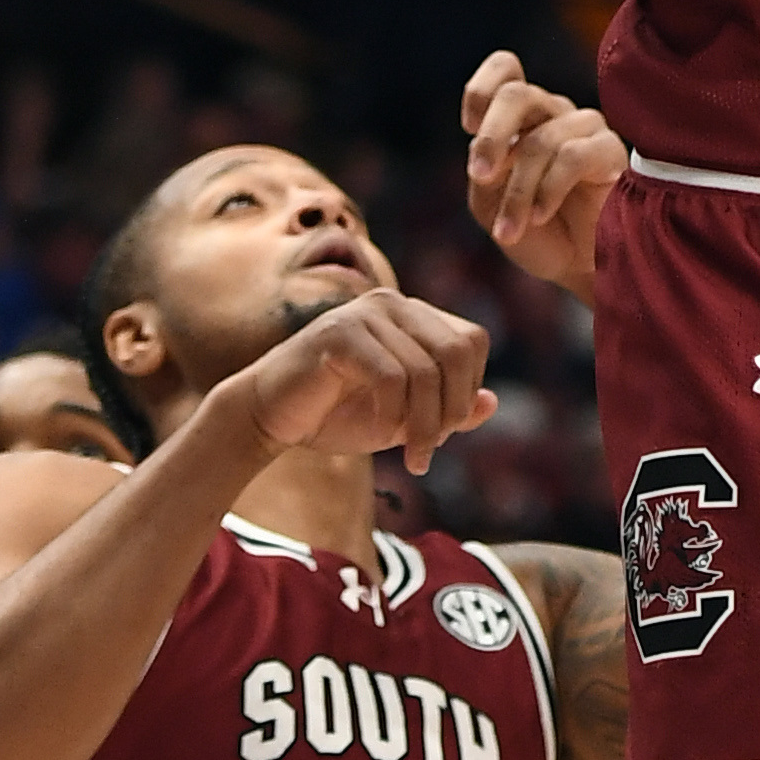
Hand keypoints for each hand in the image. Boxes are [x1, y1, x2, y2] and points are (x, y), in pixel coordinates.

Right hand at [238, 291, 493, 476]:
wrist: (267, 417)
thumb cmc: (335, 415)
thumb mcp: (402, 418)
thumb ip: (447, 410)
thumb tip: (492, 403)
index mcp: (413, 315)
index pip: (472, 341)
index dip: (467, 390)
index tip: (445, 431)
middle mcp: (394, 303)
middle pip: (456, 352)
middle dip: (451, 410)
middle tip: (429, 451)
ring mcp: (366, 313)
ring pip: (424, 370)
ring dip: (424, 424)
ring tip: (412, 456)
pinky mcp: (340, 333)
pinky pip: (390, 376)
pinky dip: (392, 414)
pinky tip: (380, 433)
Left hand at [463, 49, 626, 302]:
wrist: (580, 270)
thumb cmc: (537, 232)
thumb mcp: (491, 203)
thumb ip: (484, 170)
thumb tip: (488, 150)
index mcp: (522, 118)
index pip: (505, 69)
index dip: (481, 89)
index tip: (468, 127)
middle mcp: (553, 113)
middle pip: (517, 95)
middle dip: (492, 136)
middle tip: (480, 177)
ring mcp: (585, 128)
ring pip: (541, 141)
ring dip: (517, 191)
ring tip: (507, 232)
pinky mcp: (611, 151)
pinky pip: (572, 156)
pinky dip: (547, 191)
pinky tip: (539, 216)